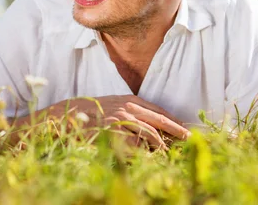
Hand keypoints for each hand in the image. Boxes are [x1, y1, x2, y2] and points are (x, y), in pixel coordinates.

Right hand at [49, 95, 189, 149]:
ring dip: (161, 146)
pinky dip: (144, 152)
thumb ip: (131, 112)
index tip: (185, 128)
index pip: (158, 110)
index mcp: (130, 100)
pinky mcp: (115, 132)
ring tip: (166, 154)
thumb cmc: (92, 112)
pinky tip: (147, 157)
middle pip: (159, 121)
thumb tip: (150, 124)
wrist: (68, 114)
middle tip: (188, 139)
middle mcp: (128, 107)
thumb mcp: (114, 106)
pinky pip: (136, 145)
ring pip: (150, 134)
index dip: (173, 120)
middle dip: (176, 130)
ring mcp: (121, 120)